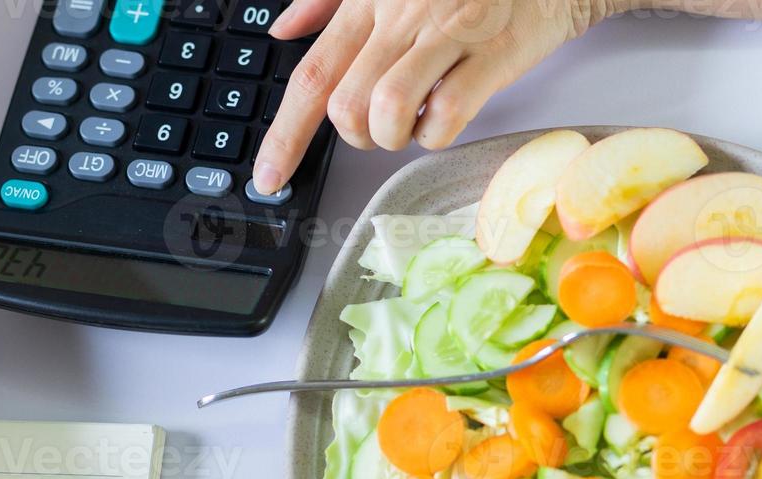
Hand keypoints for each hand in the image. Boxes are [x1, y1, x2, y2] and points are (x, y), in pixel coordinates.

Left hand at [253, 0, 611, 192]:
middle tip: (378, 130)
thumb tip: (283, 31)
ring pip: (389, 110)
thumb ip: (329, 2)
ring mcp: (448, 35)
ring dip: (393, 137)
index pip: (311, 76)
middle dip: (356, 137)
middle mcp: (401, 16)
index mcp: (368, 0)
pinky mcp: (492, 54)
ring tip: (412, 125)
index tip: (269, 177)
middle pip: (347, 104)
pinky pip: (448, 114)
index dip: (284, 135)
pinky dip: (438, 134)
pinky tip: (445, 118)